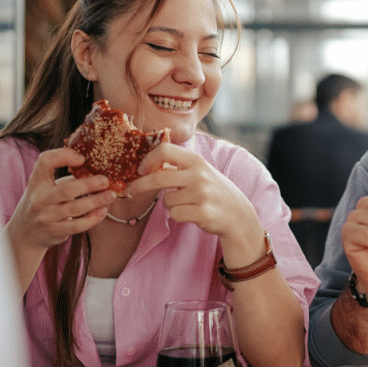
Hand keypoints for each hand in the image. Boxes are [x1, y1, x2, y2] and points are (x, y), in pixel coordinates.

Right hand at [7, 147, 115, 250]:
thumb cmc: (44, 202)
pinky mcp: (53, 231)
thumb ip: (68, 178)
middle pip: (66, 190)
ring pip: (74, 209)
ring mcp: (45, 217)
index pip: (45, 161)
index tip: (82, 158)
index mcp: (37, 180)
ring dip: (95, 202)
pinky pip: (76, 226)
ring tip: (110, 196)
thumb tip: (99, 171)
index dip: (63, 156)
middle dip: (88, 185)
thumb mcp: (47, 186)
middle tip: (106, 181)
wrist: (25, 232)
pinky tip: (102, 212)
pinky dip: (92, 219)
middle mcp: (39, 198)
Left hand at [125, 143, 262, 245]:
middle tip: (130, 191)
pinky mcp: (202, 212)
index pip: (165, 150)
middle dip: (139, 185)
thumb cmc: (213, 191)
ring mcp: (201, 194)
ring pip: (167, 201)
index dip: (148, 159)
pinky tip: (192, 214)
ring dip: (171, 205)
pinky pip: (175, 215)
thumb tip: (146, 164)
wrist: (238, 214)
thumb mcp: (200, 172)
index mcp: (196, 161)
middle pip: (158, 178)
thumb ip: (178, 166)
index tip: (141, 169)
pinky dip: (178, 216)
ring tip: (187, 204)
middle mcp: (199, 175)